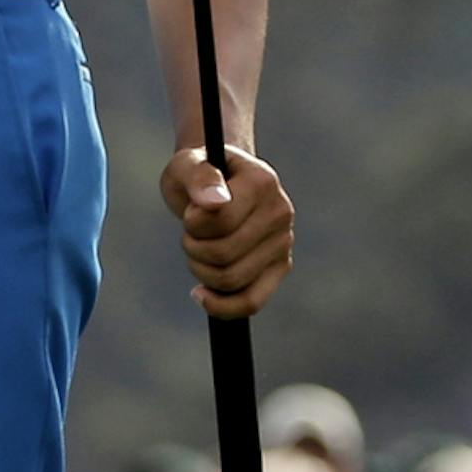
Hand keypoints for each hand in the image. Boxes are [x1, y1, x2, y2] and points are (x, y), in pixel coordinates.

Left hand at [159, 145, 292, 318]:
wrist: (217, 186)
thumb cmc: (198, 177)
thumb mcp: (187, 165)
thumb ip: (198, 177)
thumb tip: (214, 202)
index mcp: (262, 181)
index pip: (221, 220)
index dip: (193, 223)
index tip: (190, 212)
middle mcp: (280, 212)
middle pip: (223, 254)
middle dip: (193, 248)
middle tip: (190, 233)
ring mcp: (283, 242)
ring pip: (231, 280)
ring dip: (200, 270)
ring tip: (197, 250)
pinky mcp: (280, 268)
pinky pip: (251, 302)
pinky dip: (220, 306)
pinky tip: (200, 294)